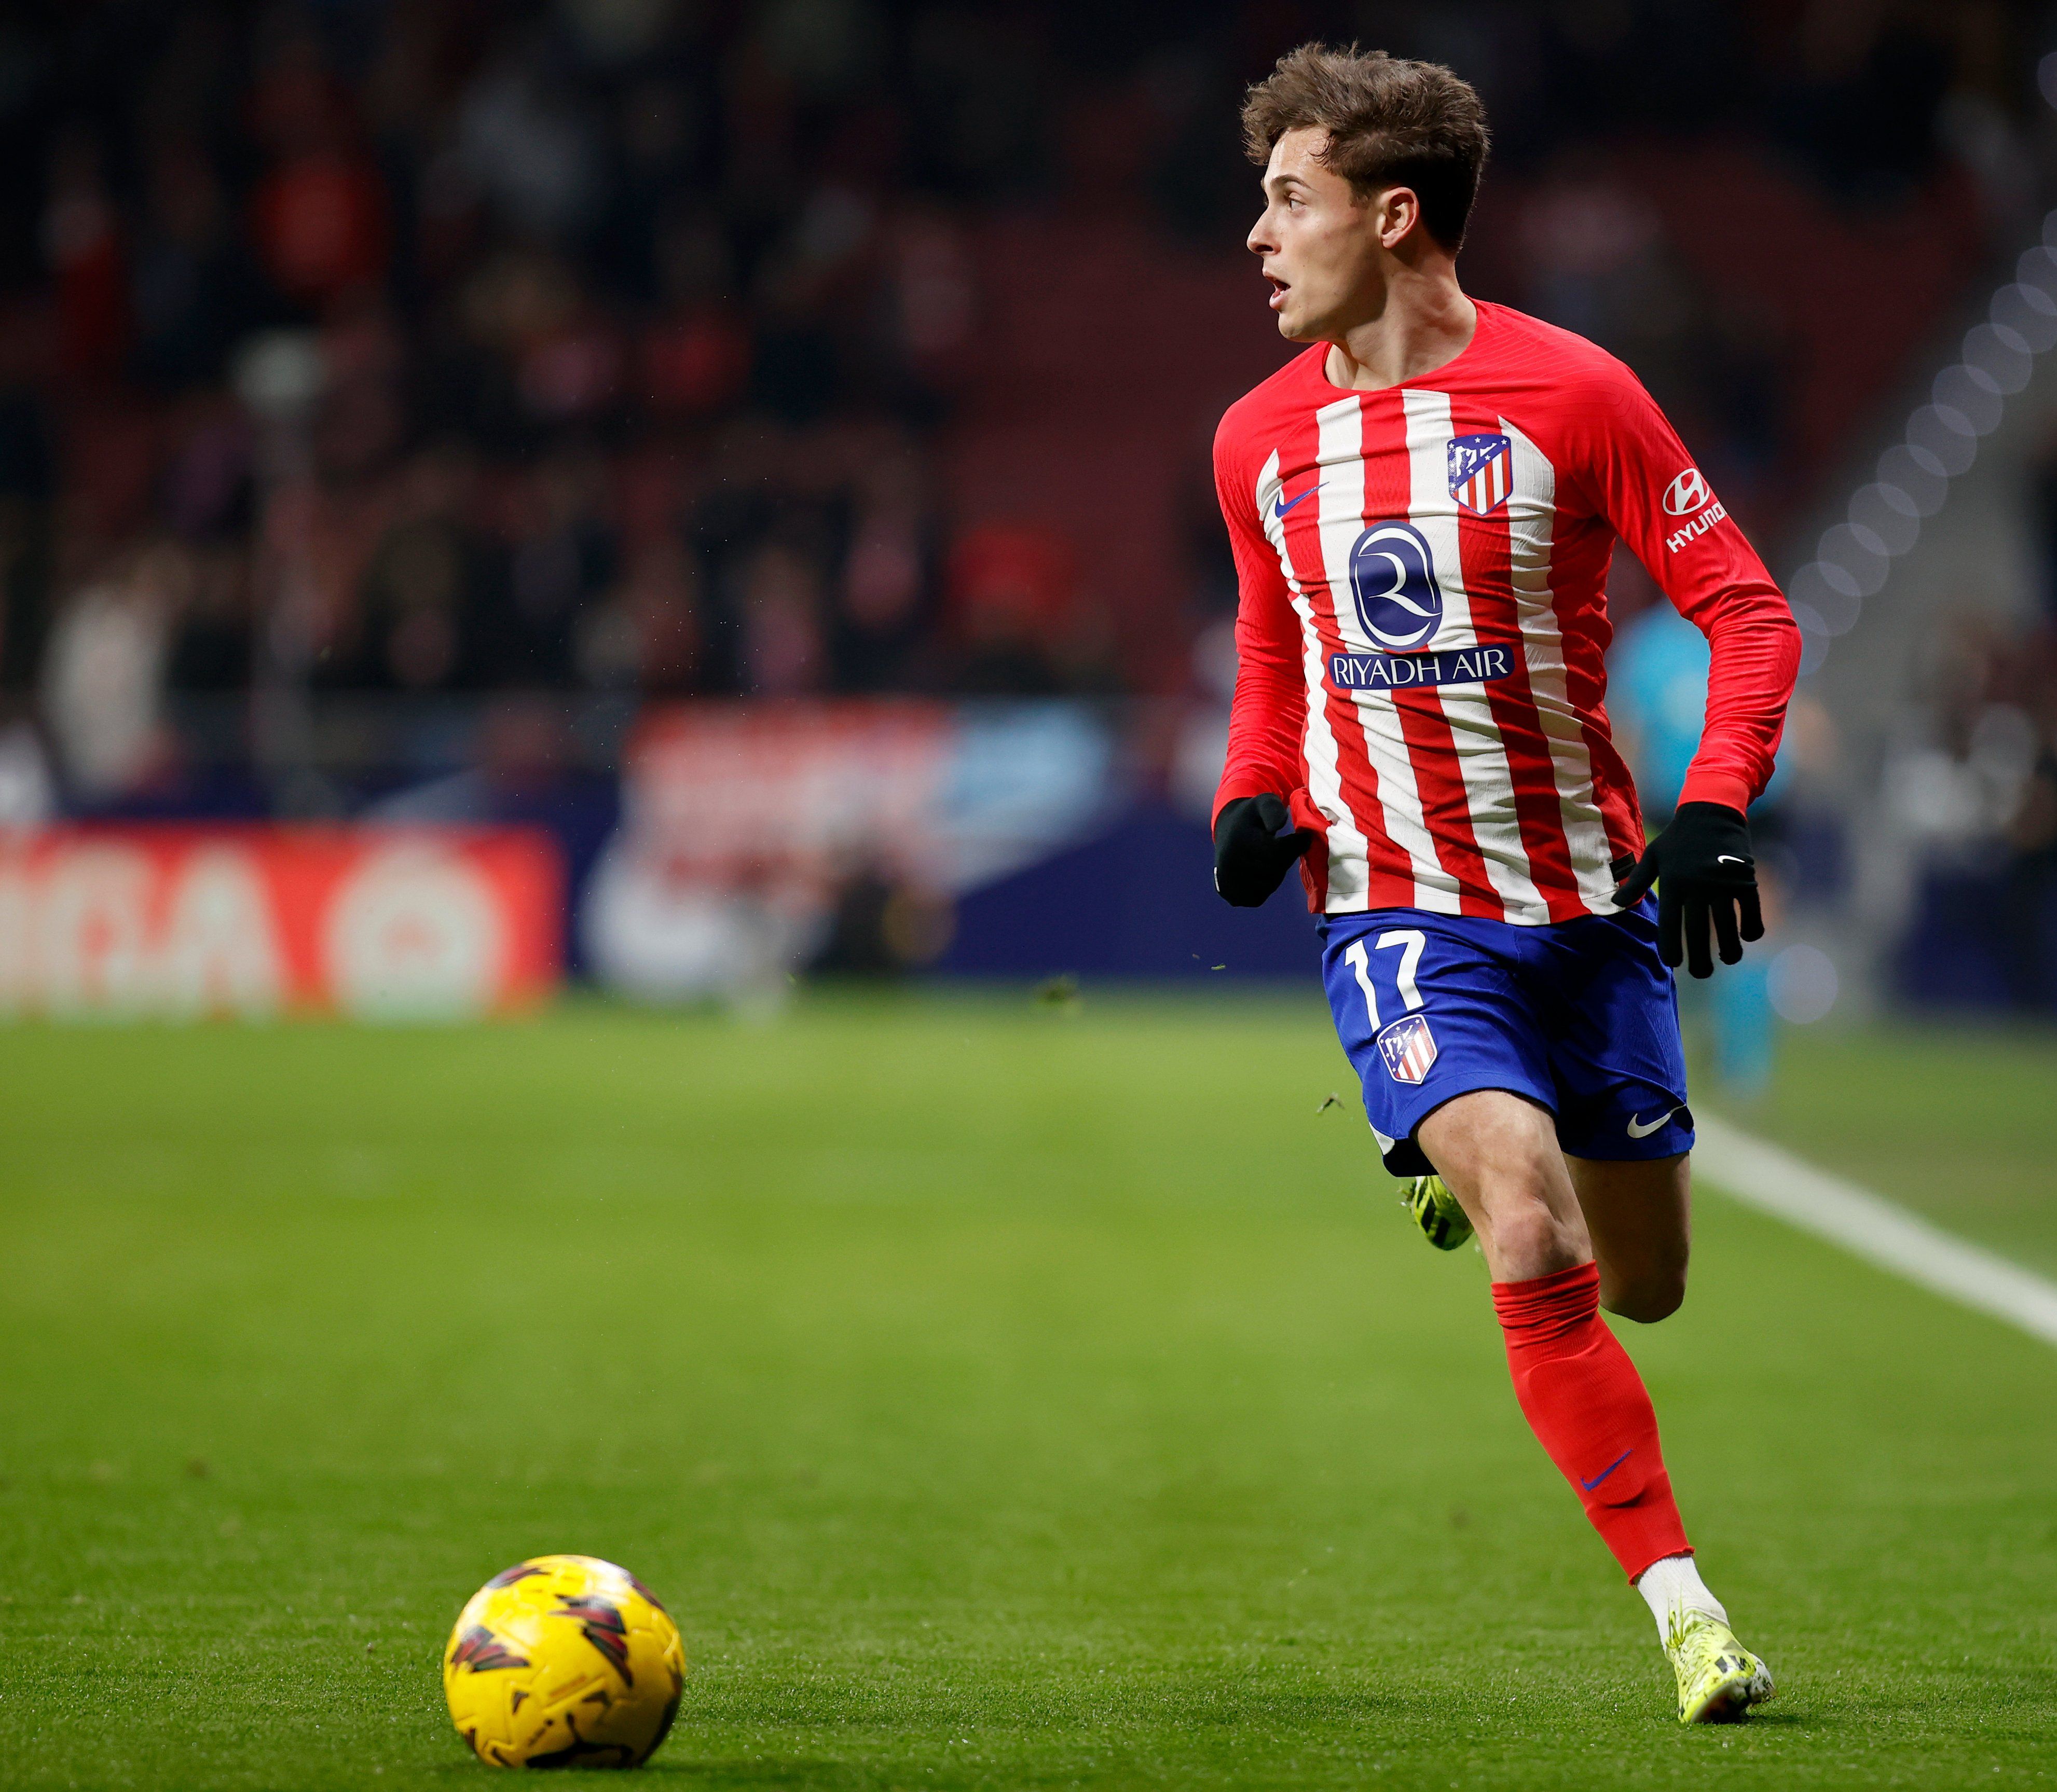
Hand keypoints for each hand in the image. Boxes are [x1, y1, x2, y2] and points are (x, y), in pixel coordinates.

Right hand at [1214, 793, 1313, 906]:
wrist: (1226, 832)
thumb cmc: (1251, 817)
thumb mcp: (1262, 803)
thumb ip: (1273, 809)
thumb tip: (1278, 825)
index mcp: (1238, 840)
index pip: (1278, 851)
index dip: (1297, 845)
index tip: (1304, 838)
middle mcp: (1230, 863)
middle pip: (1275, 869)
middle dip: (1286, 858)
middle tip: (1286, 847)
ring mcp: (1229, 882)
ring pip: (1269, 885)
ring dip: (1277, 873)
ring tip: (1271, 858)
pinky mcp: (1230, 895)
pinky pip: (1259, 896)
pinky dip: (1265, 886)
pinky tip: (1262, 872)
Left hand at [1612, 801, 1763, 977]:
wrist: (1711, 811)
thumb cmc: (1678, 838)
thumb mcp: (1653, 855)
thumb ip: (1635, 882)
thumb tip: (1614, 903)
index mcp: (1672, 882)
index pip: (1669, 923)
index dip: (1671, 946)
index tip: (1673, 962)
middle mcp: (1697, 885)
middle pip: (1698, 931)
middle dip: (1700, 958)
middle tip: (1701, 973)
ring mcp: (1722, 883)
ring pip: (1726, 925)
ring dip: (1729, 948)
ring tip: (1728, 959)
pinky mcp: (1745, 878)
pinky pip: (1751, 909)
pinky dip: (1751, 926)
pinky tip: (1747, 937)